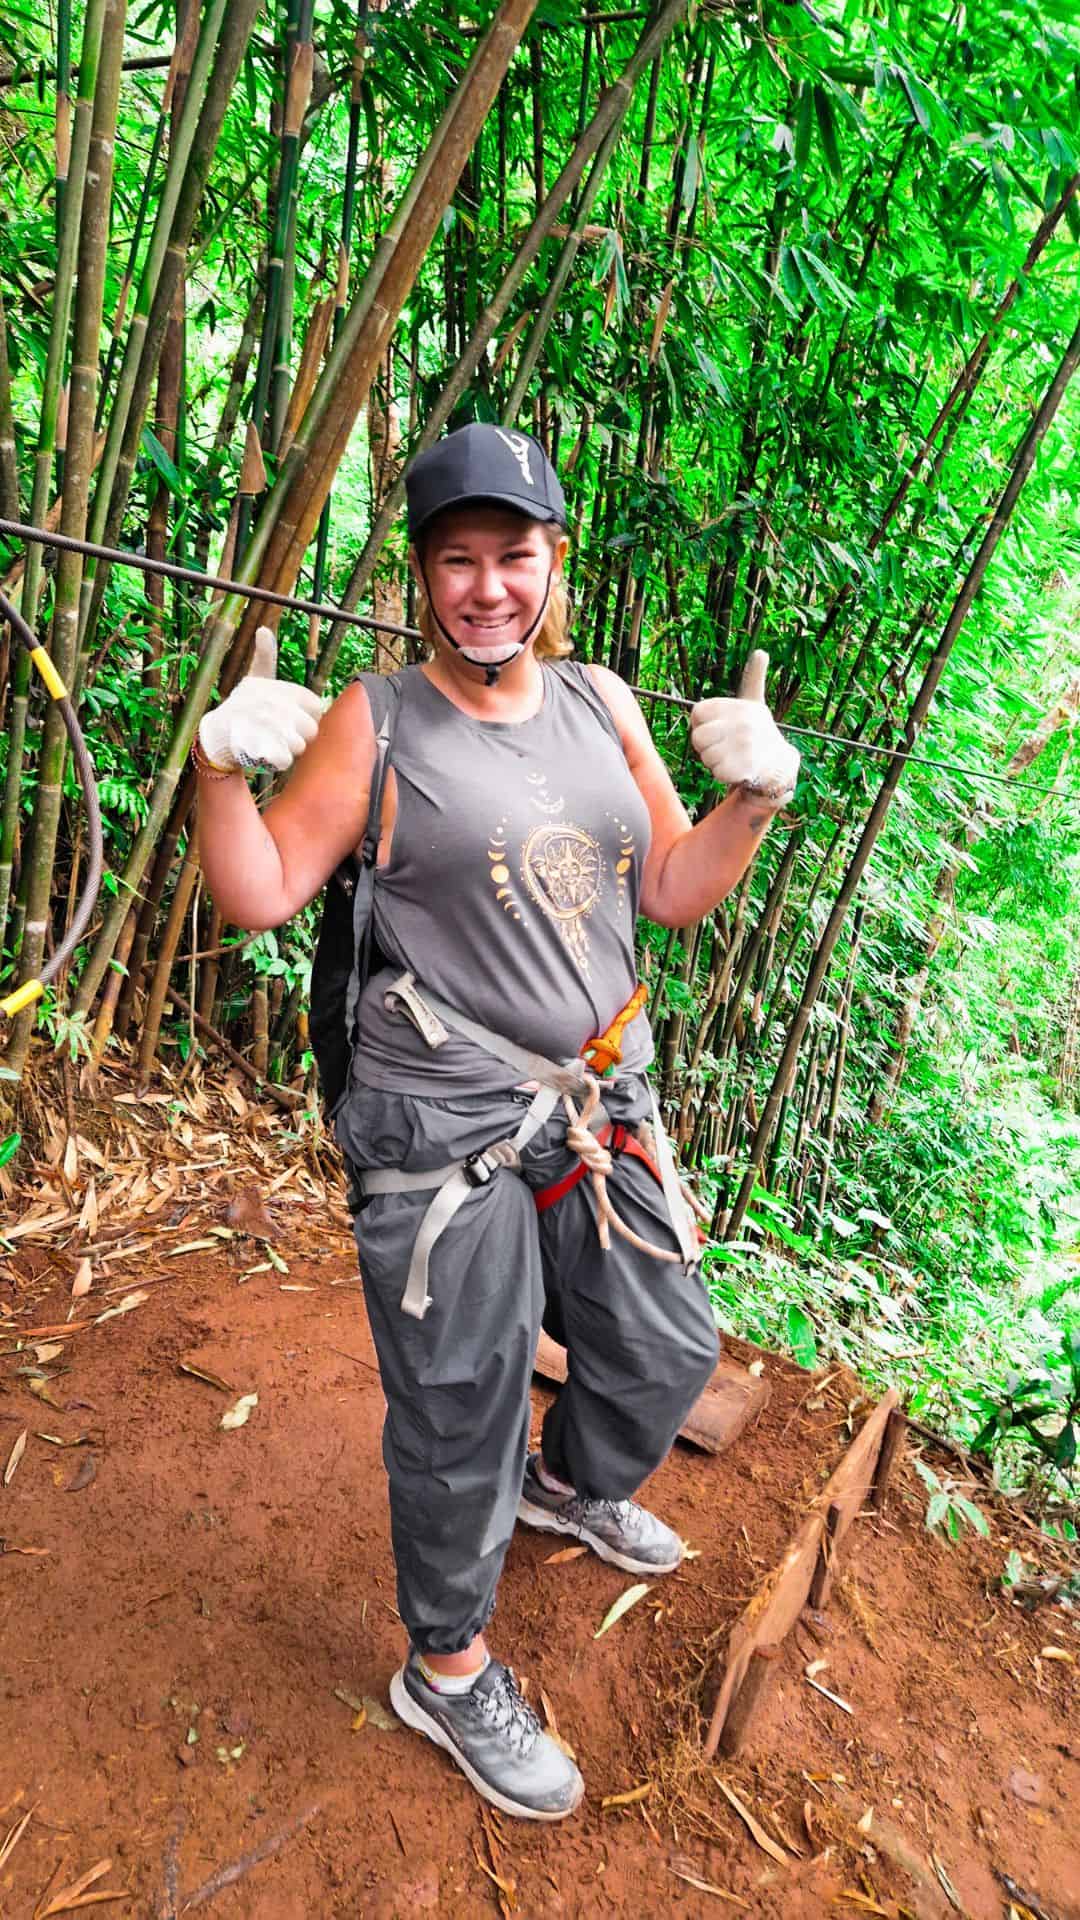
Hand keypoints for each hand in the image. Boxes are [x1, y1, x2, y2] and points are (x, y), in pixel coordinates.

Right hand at [198, 627, 325, 773]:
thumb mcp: (253, 678)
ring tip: (271, 743)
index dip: (306, 716)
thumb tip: (263, 630)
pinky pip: (285, 760)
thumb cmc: (240, 707)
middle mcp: (272, 704)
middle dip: (299, 736)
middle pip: (310, 729)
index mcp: (277, 688)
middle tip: (280, 735)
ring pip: (299, 746)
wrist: (214, 735)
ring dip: (289, 750)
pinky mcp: (259, 749)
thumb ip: (264, 657)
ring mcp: (265, 727)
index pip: (315, 706)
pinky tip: (267, 755)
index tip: (291, 718)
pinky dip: (279, 762)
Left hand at [690, 650, 798, 803]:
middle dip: (707, 746)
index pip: (697, 713)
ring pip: (706, 757)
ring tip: (735, 757)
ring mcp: (744, 746)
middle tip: (726, 746)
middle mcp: (743, 722)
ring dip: (715, 762)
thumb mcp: (755, 702)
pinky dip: (724, 776)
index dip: (703, 724)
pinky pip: (716, 773)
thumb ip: (754, 678)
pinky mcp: (744, 768)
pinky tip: (739, 770)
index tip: (721, 728)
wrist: (781, 765)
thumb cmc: (758, 732)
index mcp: (739, 706)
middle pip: (697, 737)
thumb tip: (762, 652)